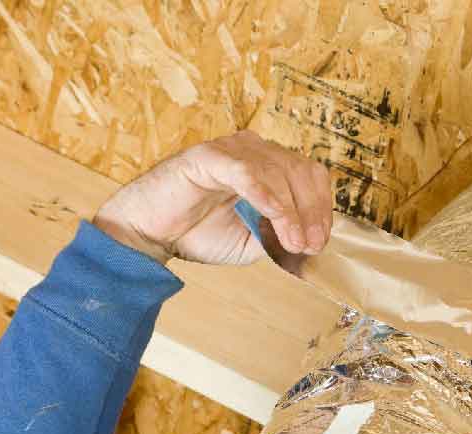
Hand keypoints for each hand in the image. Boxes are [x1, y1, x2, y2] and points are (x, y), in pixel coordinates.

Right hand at [93, 130, 332, 265]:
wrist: (150, 234)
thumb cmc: (198, 233)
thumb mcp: (253, 241)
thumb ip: (281, 235)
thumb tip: (312, 242)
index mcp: (266, 166)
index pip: (310, 175)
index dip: (321, 207)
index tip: (319, 241)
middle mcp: (252, 151)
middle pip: (300, 170)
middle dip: (311, 211)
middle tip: (309, 245)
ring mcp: (230, 151)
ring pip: (277, 171)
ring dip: (291, 211)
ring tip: (292, 241)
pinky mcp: (207, 157)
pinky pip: (244, 170)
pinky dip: (265, 194)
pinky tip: (274, 216)